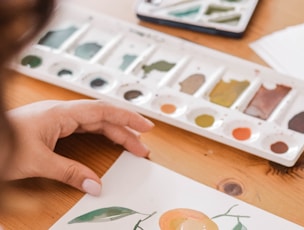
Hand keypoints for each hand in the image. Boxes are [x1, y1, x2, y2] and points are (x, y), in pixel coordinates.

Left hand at [5, 99, 153, 195]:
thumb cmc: (2, 143)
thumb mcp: (37, 161)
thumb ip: (69, 172)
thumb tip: (95, 184)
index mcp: (62, 113)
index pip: (103, 110)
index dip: (127, 117)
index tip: (145, 126)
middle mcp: (63, 113)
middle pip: (103, 118)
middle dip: (126, 130)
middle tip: (142, 146)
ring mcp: (60, 119)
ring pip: (96, 123)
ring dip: (115, 133)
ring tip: (131, 145)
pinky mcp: (55, 127)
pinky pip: (86, 128)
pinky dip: (101, 135)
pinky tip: (108, 141)